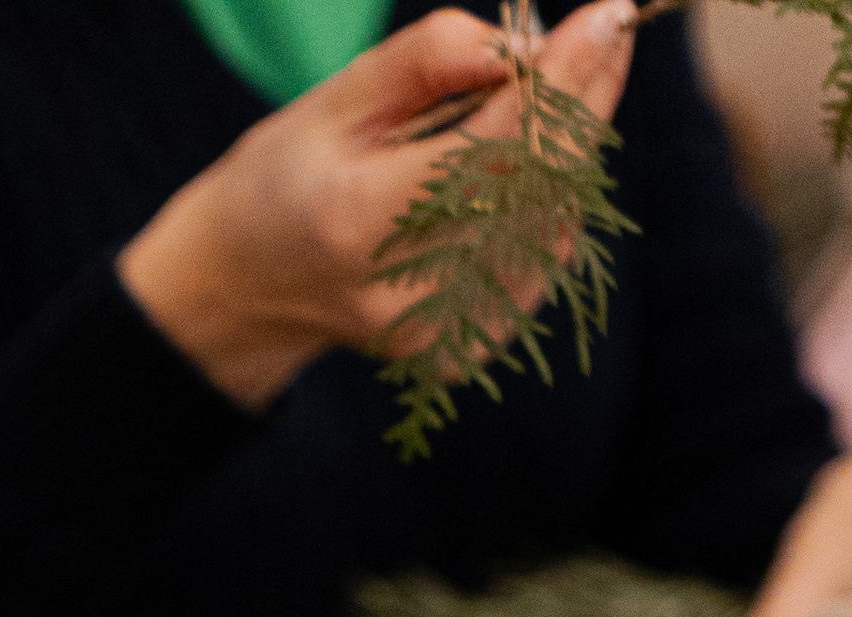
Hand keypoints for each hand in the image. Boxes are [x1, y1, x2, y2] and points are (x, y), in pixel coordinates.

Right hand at [122, 0, 635, 409]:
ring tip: (551, 97)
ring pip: (553, 225)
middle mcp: (404, 290)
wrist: (245, 288)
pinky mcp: (458, 349)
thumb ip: (425, 62)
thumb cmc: (284, 179)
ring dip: (572, 151)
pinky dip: (552, 202)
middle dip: (586, 103)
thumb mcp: (333, 102)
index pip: (495, 149)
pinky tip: (528, 168)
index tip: (606, 17)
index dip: (563, 82)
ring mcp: (435, 331)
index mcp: (359, 222)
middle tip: (607, 34)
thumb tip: (519, 43)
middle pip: (539, 189)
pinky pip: (540, 264)